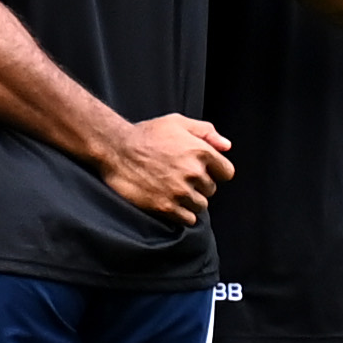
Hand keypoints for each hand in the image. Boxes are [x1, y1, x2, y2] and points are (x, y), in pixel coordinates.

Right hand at [93, 112, 232, 224]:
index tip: (201, 171)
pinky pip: (188, 219)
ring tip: (172, 190)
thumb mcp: (177, 122)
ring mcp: (180, 191)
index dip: (215, 172)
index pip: (226, 172)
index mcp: (200, 151)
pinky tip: (170, 202)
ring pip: (200, 206)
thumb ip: (206, 132)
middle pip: (211, 190)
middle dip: (199, 185)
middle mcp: (193, 173)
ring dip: (190, 201)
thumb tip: (226, 147)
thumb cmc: (146, 134)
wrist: (115, 149)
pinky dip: (182, 214)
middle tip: (179, 178)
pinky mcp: (166, 207)